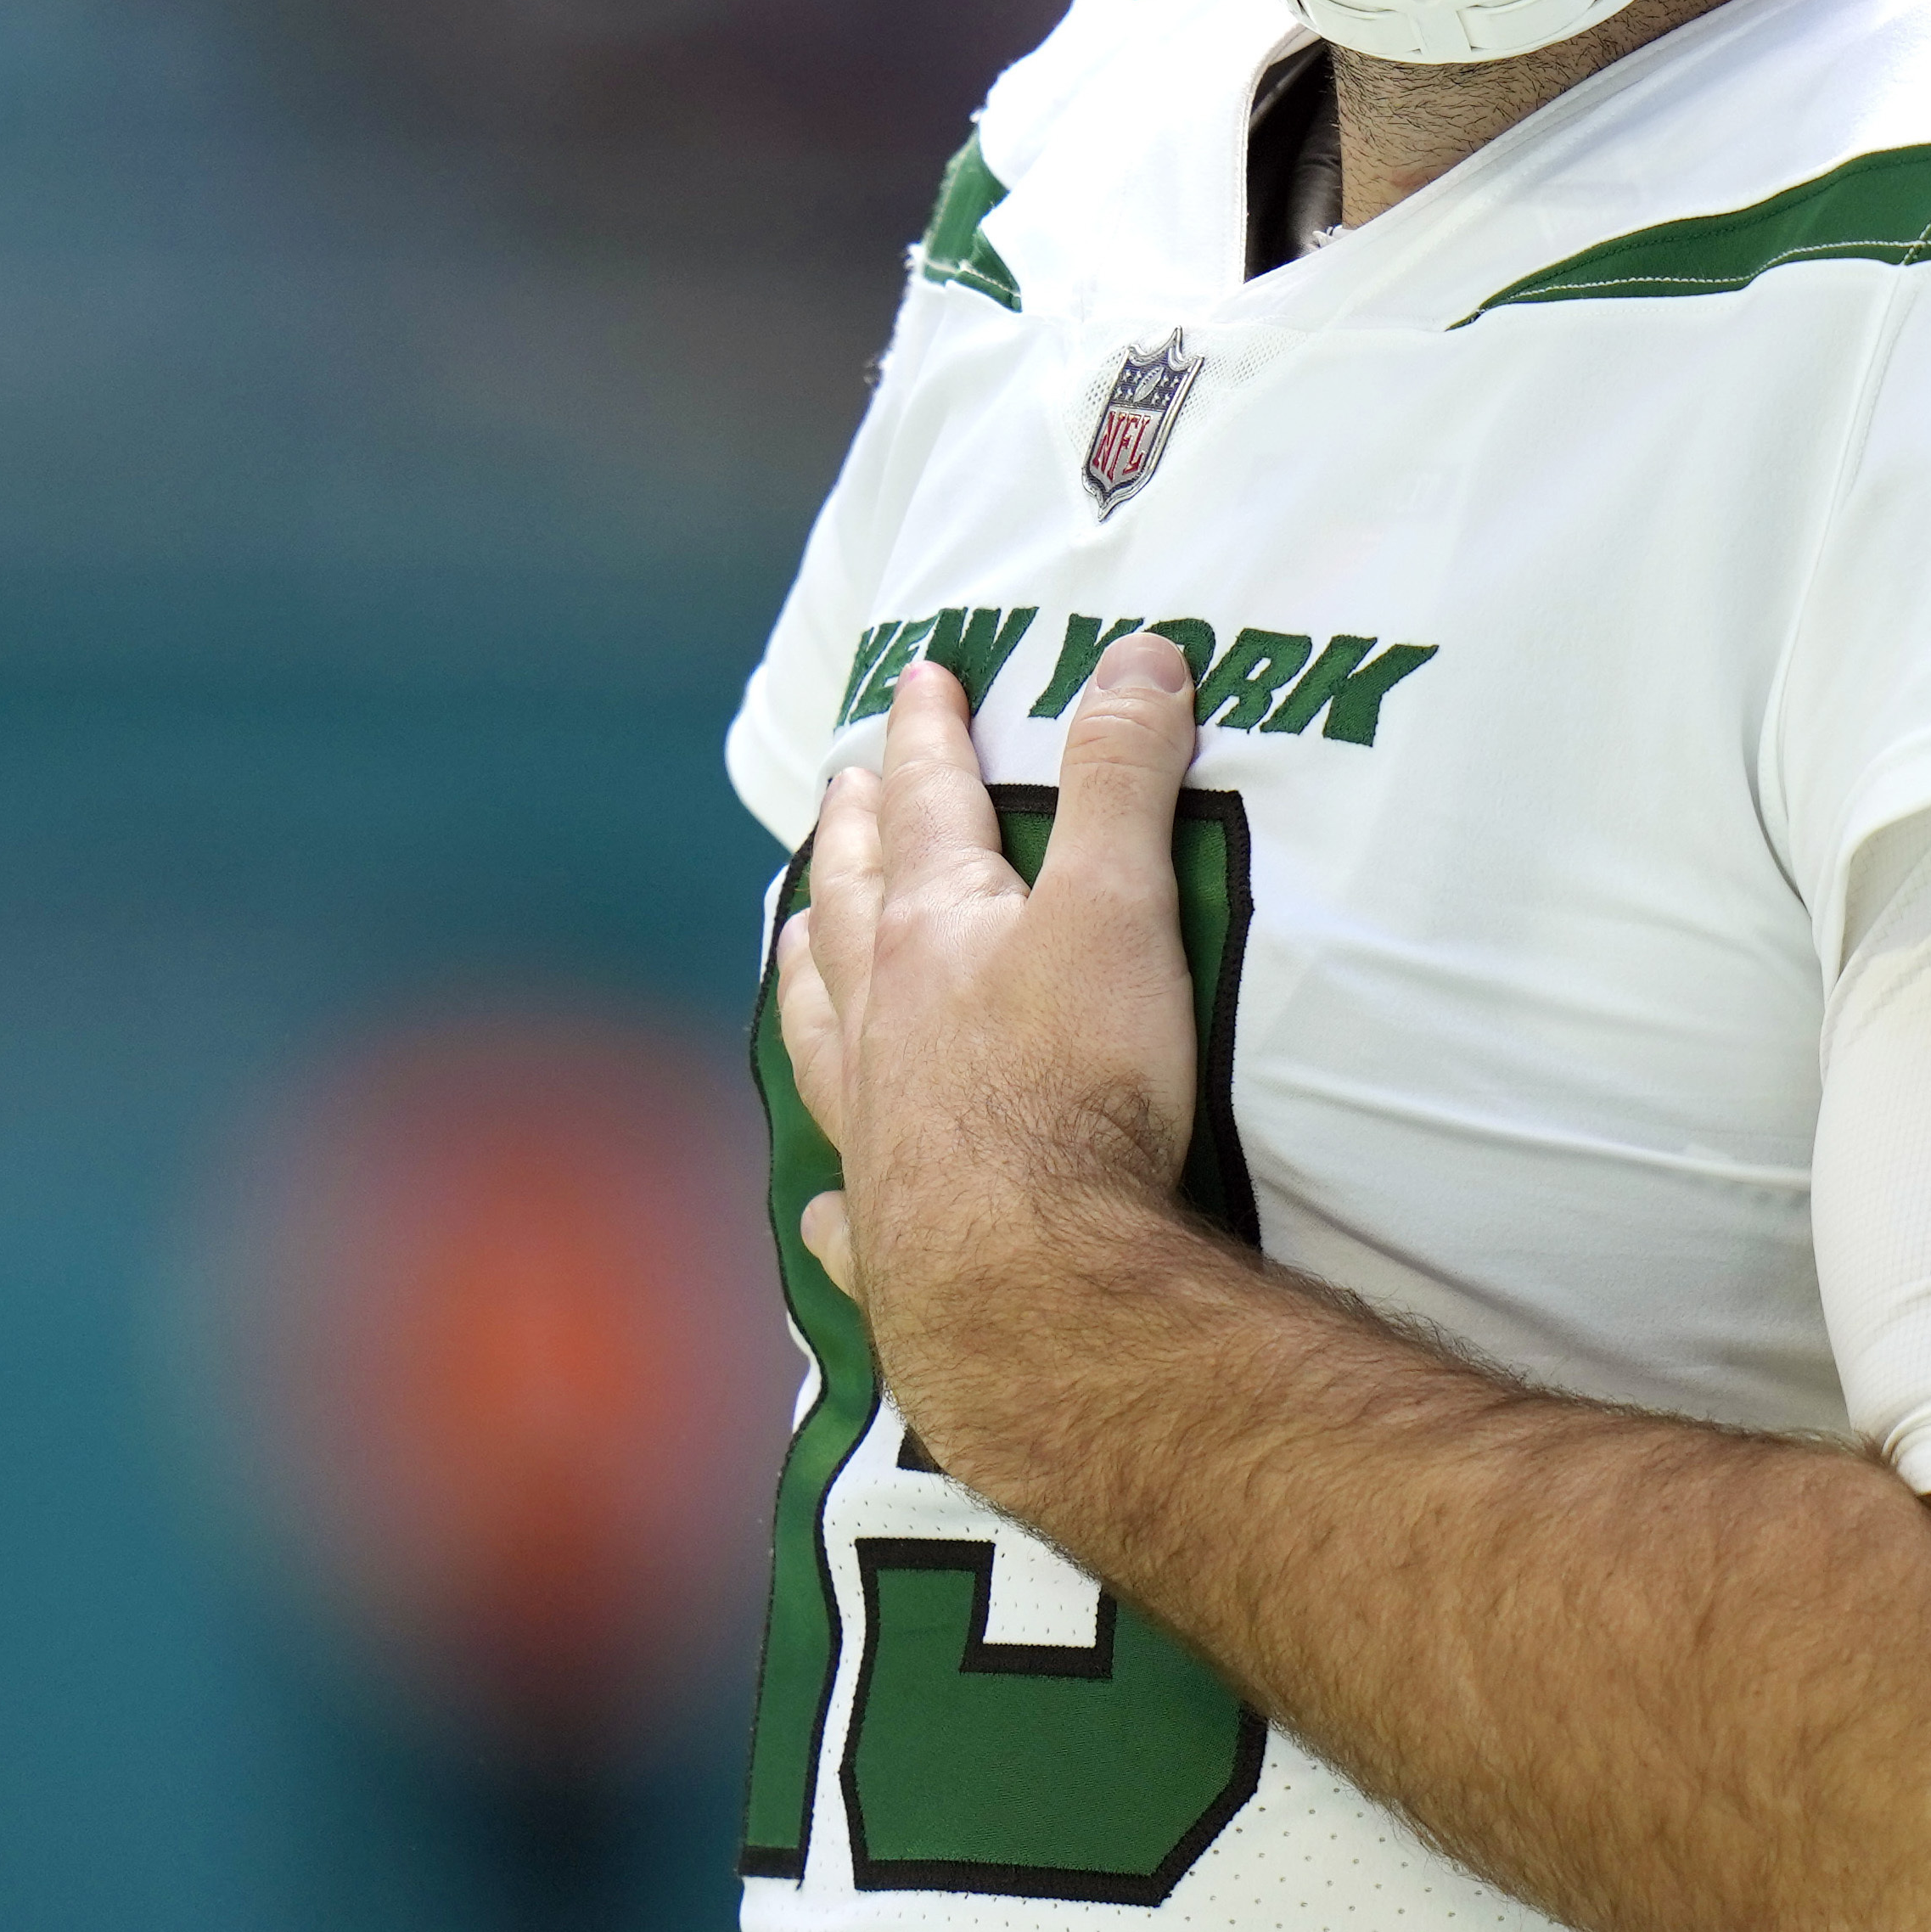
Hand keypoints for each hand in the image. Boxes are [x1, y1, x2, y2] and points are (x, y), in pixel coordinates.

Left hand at [778, 630, 1207, 1448]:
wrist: (1036, 1276)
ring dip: (807, 969)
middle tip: (842, 784)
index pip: (928, 804)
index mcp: (935, 931)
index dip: (927, 734)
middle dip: (853, 832)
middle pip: (852, 901)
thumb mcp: (1118, 905)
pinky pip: (841, 1199)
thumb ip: (1122, 779)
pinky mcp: (888, 1227)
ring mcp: (872, 1124)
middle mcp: (882, 1019)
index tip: (918, 679)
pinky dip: (828, 1191)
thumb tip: (1138, 656)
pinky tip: (818, 1203)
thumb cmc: (1078, 1086)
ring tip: (792, 933)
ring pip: (820, 1026)